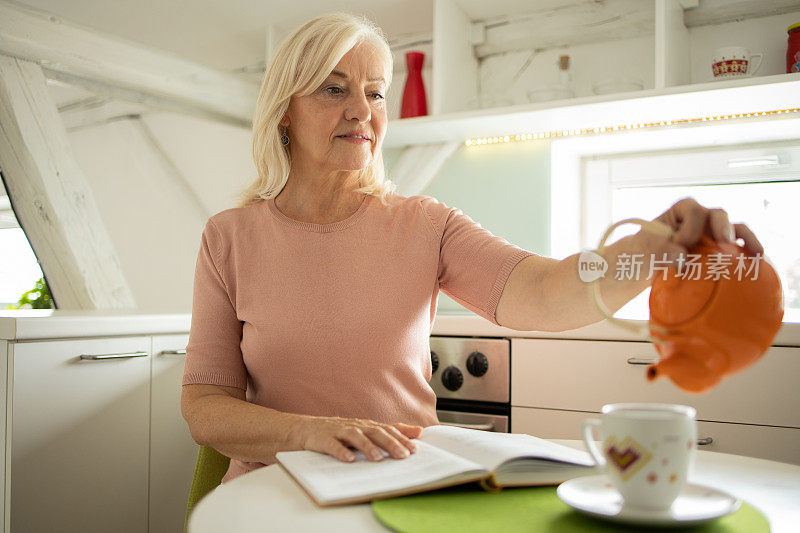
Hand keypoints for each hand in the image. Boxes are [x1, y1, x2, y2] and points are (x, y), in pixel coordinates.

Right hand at [292, 415, 422, 462]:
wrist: (305, 429)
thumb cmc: (340, 433)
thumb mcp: (366, 431)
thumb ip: (392, 431)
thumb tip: (418, 431)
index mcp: (366, 426)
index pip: (387, 430)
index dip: (401, 439)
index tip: (414, 450)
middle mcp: (355, 427)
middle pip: (375, 433)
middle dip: (390, 443)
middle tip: (403, 456)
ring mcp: (339, 432)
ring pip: (355, 437)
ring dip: (367, 447)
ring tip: (378, 458)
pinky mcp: (323, 439)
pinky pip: (332, 445)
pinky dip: (340, 452)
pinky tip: (348, 460)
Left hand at [649, 197, 763, 260]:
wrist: (645, 265)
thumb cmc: (644, 252)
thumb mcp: (645, 250)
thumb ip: (662, 251)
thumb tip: (683, 258)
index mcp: (682, 211)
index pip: (694, 211)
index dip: (691, 227)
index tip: (680, 245)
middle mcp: (701, 219)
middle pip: (719, 216)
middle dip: (724, 228)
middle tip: (725, 244)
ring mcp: (713, 233)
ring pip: (736, 229)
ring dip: (745, 239)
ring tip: (755, 252)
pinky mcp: (720, 249)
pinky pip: (740, 247)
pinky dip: (748, 252)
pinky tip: (757, 262)